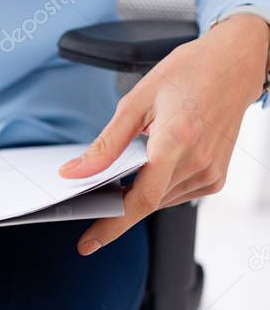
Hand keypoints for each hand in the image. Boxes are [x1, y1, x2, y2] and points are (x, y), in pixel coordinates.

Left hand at [59, 13, 268, 255]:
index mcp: (176, 140)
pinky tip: (152, 166)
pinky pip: (174, 194)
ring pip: (158, 201)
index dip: (110, 226)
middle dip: (115, 205)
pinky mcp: (216, 178)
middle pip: (145, 203)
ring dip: (136, 194)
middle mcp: (198, 162)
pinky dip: (156, 188)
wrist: (235, 64)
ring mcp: (211, 173)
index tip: (86, 244)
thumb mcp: (135, 102)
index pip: (139, 199)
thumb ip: (105, 145)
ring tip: (127, 169)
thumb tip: (73, 173)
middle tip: (90, 197)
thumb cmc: (187, 74)